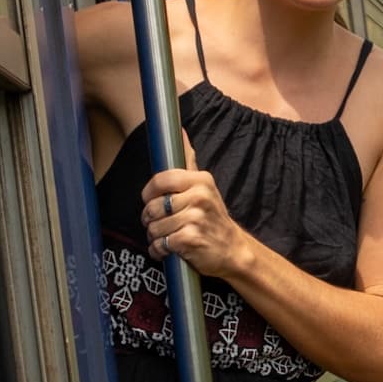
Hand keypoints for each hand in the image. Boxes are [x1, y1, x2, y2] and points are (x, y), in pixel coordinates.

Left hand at [141, 132, 245, 277]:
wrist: (233, 250)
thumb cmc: (213, 218)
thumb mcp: (205, 187)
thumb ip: (189, 161)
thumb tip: (179, 130)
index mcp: (200, 180)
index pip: (160, 180)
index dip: (149, 193)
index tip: (152, 201)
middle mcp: (199, 196)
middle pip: (152, 207)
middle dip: (150, 220)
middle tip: (161, 224)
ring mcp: (195, 218)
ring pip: (154, 228)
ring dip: (155, 237)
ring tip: (167, 237)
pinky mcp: (191, 239)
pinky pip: (160, 244)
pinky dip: (159, 251)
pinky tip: (169, 250)